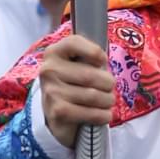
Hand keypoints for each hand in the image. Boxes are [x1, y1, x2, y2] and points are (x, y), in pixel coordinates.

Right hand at [40, 34, 113, 148]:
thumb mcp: (76, 64)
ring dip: (108, 100)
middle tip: (110, 88)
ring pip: (93, 95)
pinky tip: (104, 114)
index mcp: (54, 53)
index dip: (94, 51)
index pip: (74, 43)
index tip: (103, 61)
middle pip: (90, 75)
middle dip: (108, 83)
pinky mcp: (58, 112)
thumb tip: (104, 64)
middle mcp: (49, 70)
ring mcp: (52, 92)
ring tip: (108, 101)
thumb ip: (88, 58)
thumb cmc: (73, 82)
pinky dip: (104, 115)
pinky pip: (90, 113)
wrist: (56, 112)